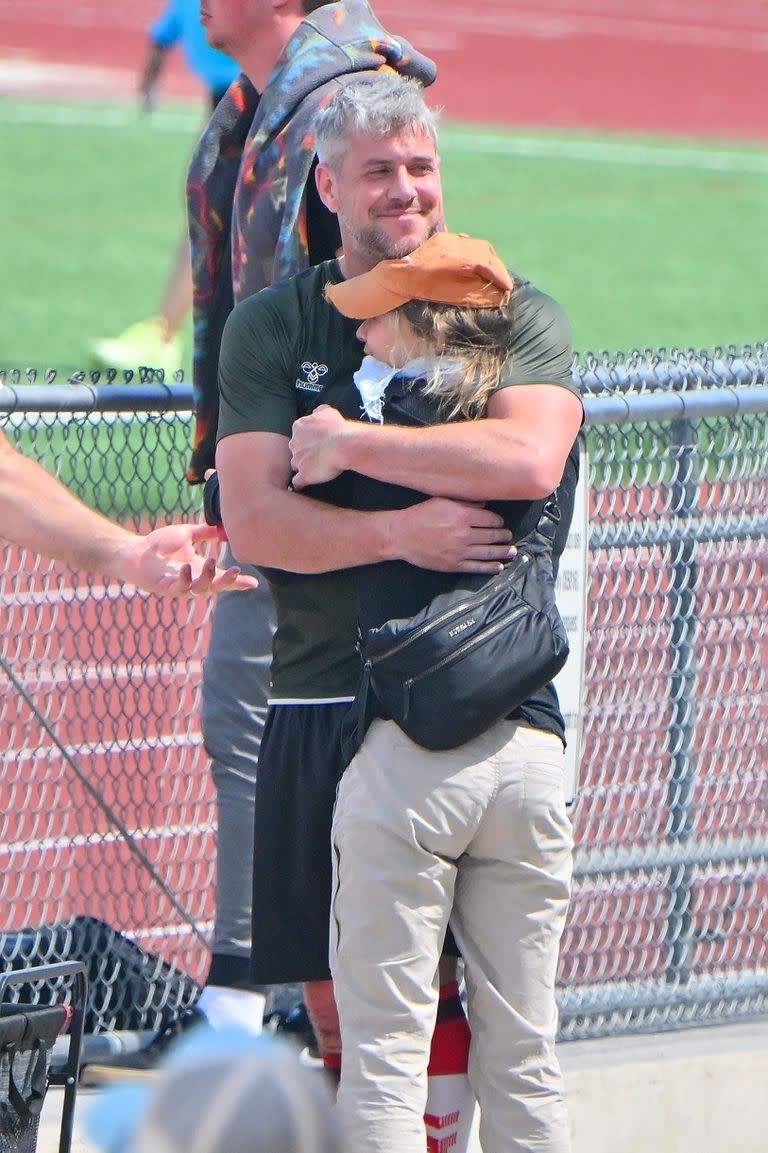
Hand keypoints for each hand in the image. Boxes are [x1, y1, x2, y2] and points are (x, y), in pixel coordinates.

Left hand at [116, 522, 258, 595]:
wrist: (135, 550)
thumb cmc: (159, 544)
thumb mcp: (187, 534)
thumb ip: (205, 532)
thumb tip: (224, 527)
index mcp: (200, 570)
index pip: (222, 577)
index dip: (237, 581)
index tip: (254, 583)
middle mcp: (193, 580)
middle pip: (215, 587)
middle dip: (227, 582)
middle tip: (235, 571)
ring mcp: (180, 586)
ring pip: (200, 589)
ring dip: (207, 577)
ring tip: (210, 561)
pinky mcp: (166, 588)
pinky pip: (180, 586)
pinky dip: (185, 578)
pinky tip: (186, 567)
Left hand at [290, 405, 348, 487]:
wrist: (343, 445)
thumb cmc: (337, 428)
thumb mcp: (328, 412)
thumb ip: (319, 411)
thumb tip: (317, 412)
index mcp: (299, 427)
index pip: (297, 434)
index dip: (306, 440)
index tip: (315, 443)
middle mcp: (295, 443)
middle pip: (294, 449)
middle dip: (303, 452)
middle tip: (316, 455)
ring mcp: (297, 460)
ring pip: (295, 464)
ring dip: (302, 467)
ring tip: (313, 470)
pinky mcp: (303, 475)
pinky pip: (297, 482)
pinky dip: (300, 483)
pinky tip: (304, 485)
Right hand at [392, 498, 515, 573]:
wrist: (402, 535)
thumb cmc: (420, 515)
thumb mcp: (442, 501)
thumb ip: (465, 502)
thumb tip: (484, 504)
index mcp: (462, 516)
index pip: (490, 519)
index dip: (498, 521)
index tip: (500, 522)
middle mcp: (464, 534)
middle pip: (492, 536)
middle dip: (503, 536)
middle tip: (509, 536)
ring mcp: (459, 552)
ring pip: (488, 552)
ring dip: (502, 552)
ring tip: (512, 551)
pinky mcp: (453, 565)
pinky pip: (476, 567)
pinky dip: (490, 567)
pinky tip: (499, 566)